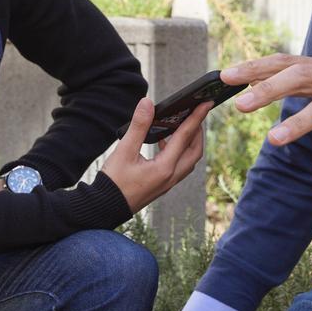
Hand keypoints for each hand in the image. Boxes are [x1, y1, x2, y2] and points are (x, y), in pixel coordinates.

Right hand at [101, 98, 208, 212]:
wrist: (105, 207)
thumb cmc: (113, 182)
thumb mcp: (124, 151)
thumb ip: (138, 126)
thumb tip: (147, 103)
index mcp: (164, 167)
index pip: (186, 137)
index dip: (196, 117)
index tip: (206, 103)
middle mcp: (170, 176)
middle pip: (195, 151)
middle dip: (198, 131)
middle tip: (196, 114)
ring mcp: (167, 183)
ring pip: (188, 160)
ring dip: (190, 142)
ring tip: (181, 126)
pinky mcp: (162, 185)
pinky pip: (178, 166)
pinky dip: (178, 152)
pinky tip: (164, 143)